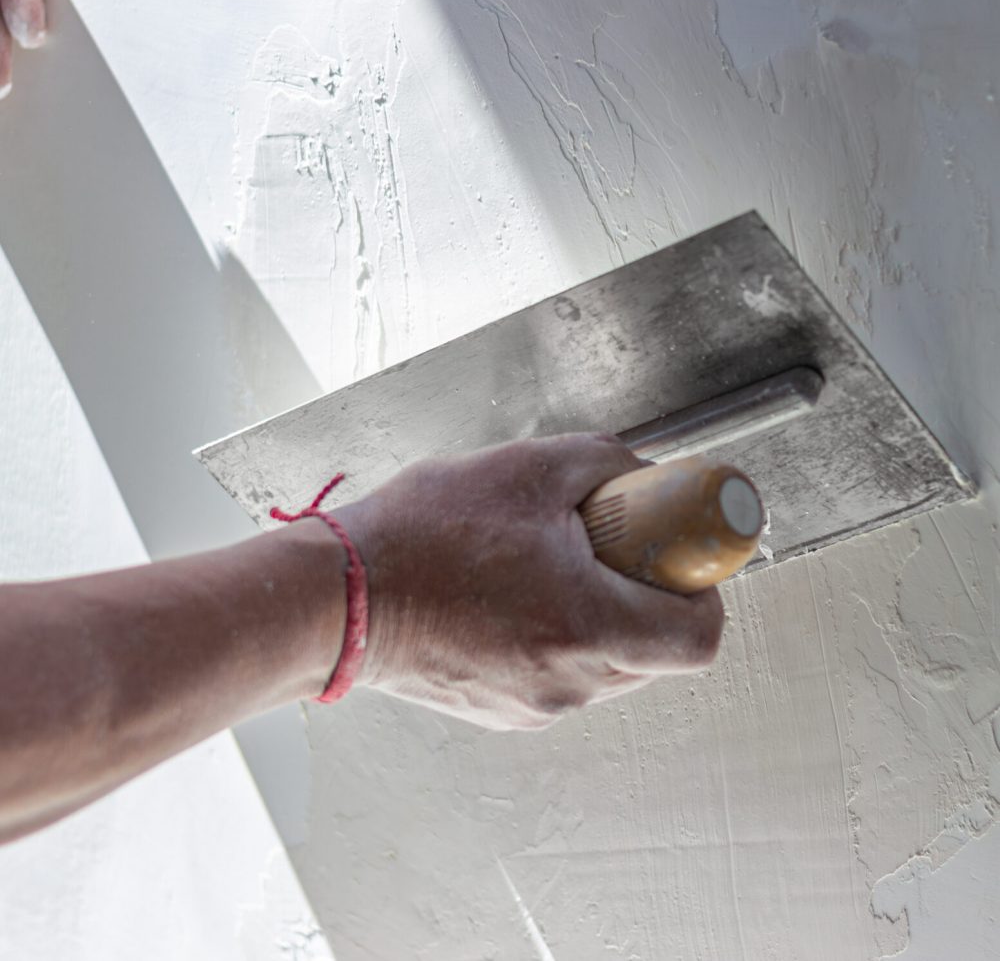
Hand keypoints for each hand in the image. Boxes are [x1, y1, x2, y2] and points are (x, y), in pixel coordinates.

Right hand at [336, 434, 724, 729]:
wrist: (338, 596)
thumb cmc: (418, 537)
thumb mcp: (525, 468)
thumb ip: (605, 462)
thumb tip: (642, 475)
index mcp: (586, 626)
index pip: (699, 636)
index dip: (703, 588)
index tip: (679, 553)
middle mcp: (569, 682)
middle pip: (657, 651)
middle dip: (648, 593)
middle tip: (610, 546)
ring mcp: (536, 706)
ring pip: (610, 665)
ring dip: (603, 614)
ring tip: (548, 566)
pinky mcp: (504, 711)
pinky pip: (563, 675)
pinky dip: (560, 636)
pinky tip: (512, 594)